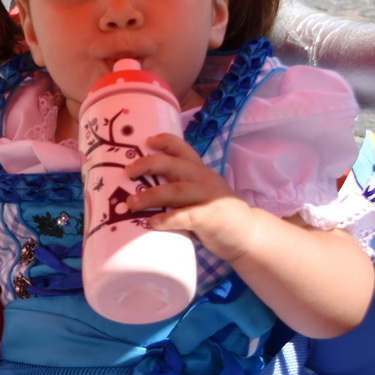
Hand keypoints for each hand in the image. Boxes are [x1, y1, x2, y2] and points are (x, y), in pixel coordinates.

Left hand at [125, 132, 257, 262]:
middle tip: (127, 172)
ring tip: (131, 203)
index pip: (182, 149)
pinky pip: (186, 216)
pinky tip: (152, 222)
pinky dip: (168, 218)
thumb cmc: (215, 214)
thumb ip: (178, 189)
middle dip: (147, 165)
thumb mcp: (200, 193)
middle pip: (173, 164)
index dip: (164, 141)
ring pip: (175, 190)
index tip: (147, 140)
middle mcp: (202, 179)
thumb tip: (140, 191)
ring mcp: (207, 197)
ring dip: (150, 195)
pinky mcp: (209, 218)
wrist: (247, 234)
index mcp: (199, 171)